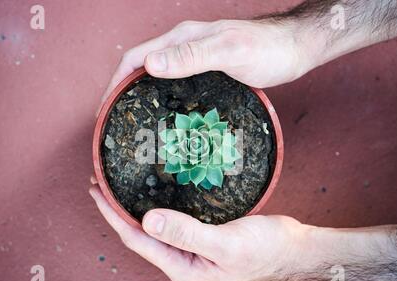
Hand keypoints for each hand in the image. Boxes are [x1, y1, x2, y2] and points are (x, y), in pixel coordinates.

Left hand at [89, 184, 309, 280]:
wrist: (291, 250)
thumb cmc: (264, 251)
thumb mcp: (225, 243)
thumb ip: (186, 232)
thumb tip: (147, 219)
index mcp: (181, 266)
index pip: (136, 238)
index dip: (112, 215)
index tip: (96, 190)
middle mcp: (181, 258)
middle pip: (140, 232)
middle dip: (117, 209)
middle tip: (101, 182)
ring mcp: (191, 247)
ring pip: (155, 224)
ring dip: (135, 205)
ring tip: (120, 184)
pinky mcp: (201, 233)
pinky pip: (172, 217)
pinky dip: (158, 202)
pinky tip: (156, 189)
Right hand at [101, 19, 311, 102]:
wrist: (292, 49)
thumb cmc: (265, 49)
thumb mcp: (227, 50)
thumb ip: (190, 55)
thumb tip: (149, 65)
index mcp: (181, 39)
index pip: (135, 58)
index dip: (114, 83)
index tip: (104, 109)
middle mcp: (183, 48)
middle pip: (141, 69)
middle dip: (122, 93)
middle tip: (115, 123)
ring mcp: (194, 60)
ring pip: (157, 79)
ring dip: (142, 98)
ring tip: (135, 124)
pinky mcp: (206, 72)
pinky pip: (175, 86)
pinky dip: (163, 100)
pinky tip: (167, 118)